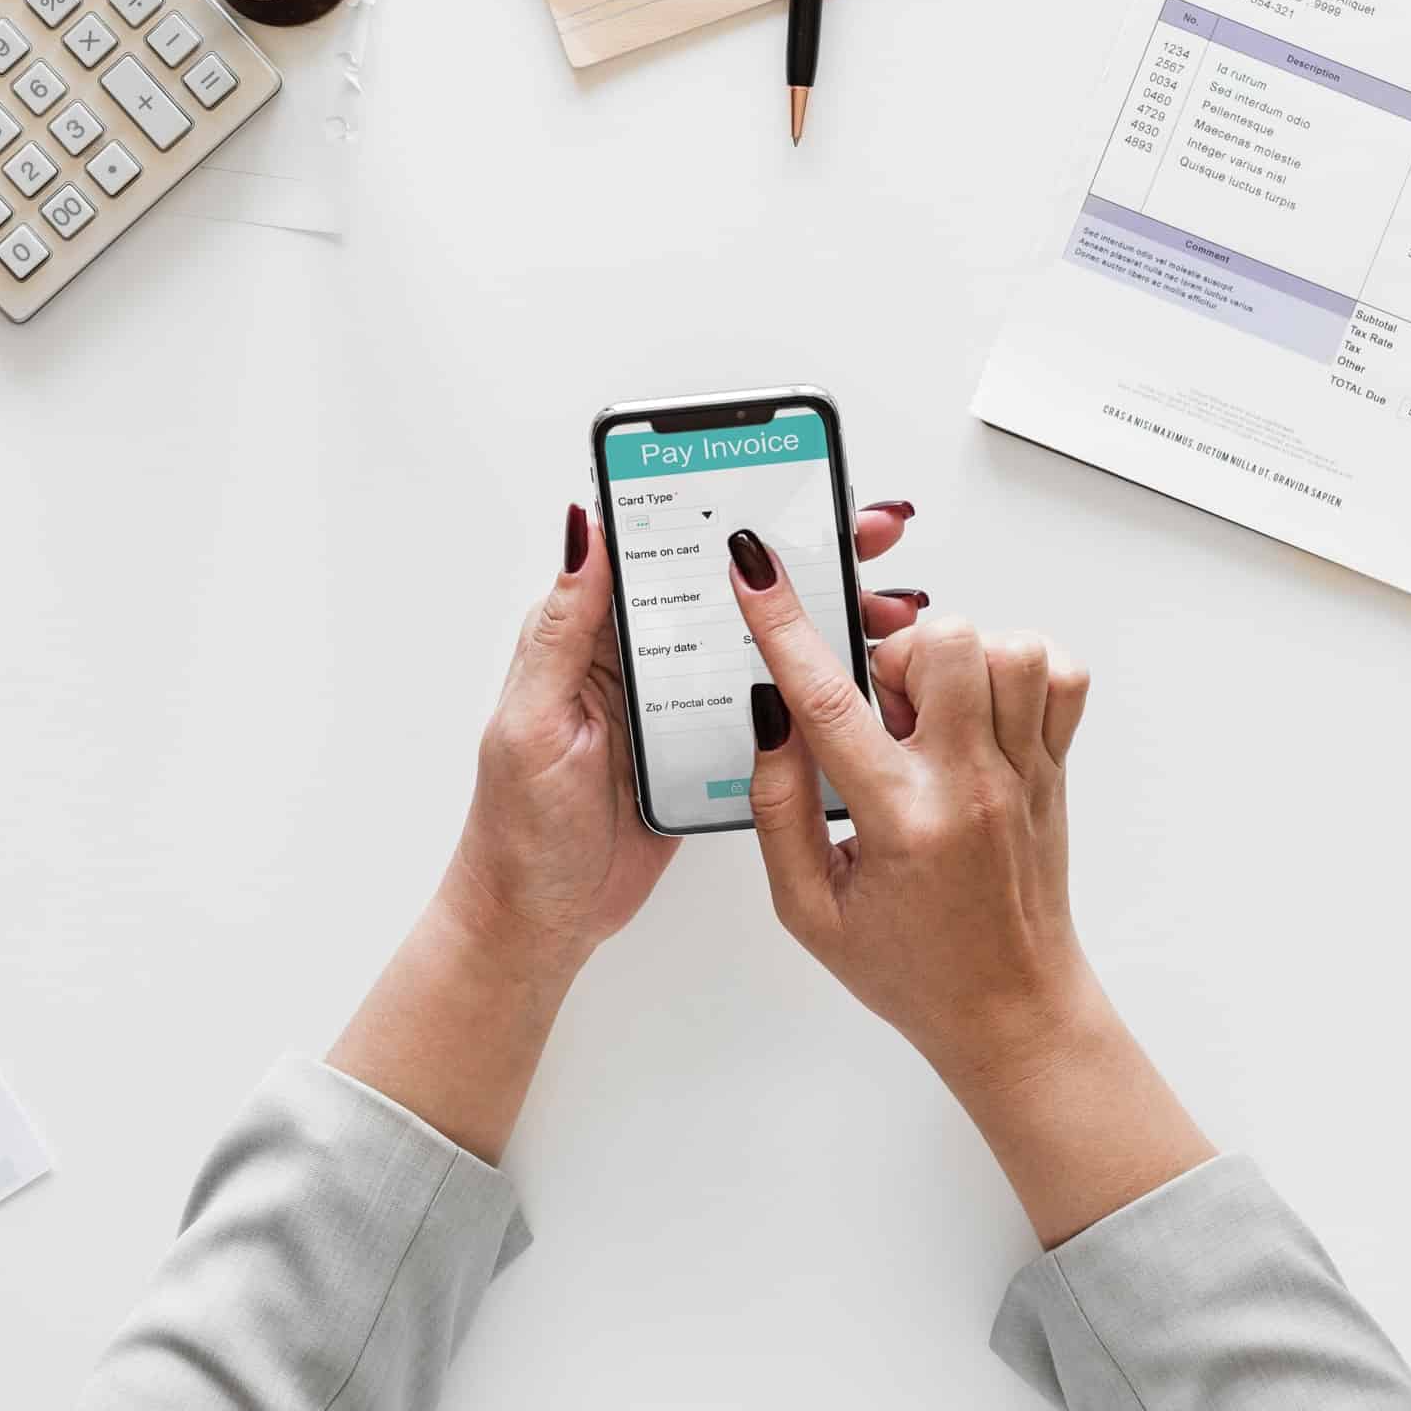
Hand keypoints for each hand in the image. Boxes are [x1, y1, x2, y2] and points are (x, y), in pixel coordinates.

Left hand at [328, 500, 916, 1163]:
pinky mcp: (704, 753)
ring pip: (760, 644)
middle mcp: (637, 661)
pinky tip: (866, 677)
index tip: (791, 486)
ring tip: (891, 608)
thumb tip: (585, 528)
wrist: (539, 924)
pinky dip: (818, 688)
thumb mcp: (535, 721)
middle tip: (874, 537)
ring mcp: (676, 707)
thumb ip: (564, 628)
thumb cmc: (518, 831)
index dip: (726, 511)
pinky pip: (768, 706)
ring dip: (825, 621)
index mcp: (591, 637)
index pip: (664, 551)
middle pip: (727, 590)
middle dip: (803, 558)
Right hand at [727, 534, 1211, 1243]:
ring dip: (955, 658)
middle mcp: (972, 787)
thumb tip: (769, 714)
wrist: (1012, 1012)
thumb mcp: (806, 909)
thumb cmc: (908, 967)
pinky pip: (1060, 674)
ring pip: (1008, 647)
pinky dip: (1018, 668)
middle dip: (892, 654)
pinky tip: (979, 710)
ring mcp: (1026, 773)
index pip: (829, 701)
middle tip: (880, 711)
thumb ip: (778, 807)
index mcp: (900, 822)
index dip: (782, 625)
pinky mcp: (1057, 769)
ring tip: (930, 714)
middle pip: (943, 645)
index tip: (755, 568)